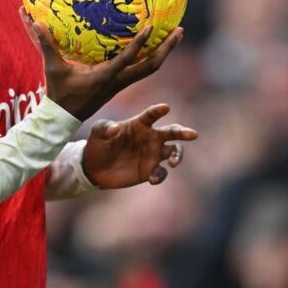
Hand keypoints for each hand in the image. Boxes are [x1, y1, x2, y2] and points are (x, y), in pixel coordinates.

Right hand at [33, 22, 182, 120]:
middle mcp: (119, 81)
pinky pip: (142, 69)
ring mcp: (122, 83)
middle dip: (167, 48)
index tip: (153, 26)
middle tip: (180, 30)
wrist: (64, 118)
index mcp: (106, 76)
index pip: (128, 59)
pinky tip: (156, 44)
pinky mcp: (120, 83)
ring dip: (165, 52)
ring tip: (177, 34)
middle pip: (151, 66)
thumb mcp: (53, 69)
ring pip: (150, 68)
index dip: (140, 43)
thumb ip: (46, 45)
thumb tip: (35, 21)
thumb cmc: (59, 93)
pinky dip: (152, 56)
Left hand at [81, 103, 197, 188]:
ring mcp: (152, 154)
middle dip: (184, 132)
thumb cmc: (97, 145)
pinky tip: (152, 179)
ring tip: (173, 162)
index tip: (165, 108)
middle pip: (172, 132)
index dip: (158, 110)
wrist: (94, 168)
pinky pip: (161, 172)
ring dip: (178, 156)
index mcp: (139, 124)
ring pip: (174, 151)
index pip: (152, 115)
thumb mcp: (97, 133)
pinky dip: (160, 175)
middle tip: (193, 135)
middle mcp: (150, 137)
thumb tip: (115, 128)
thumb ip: (105, 128)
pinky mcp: (150, 170)